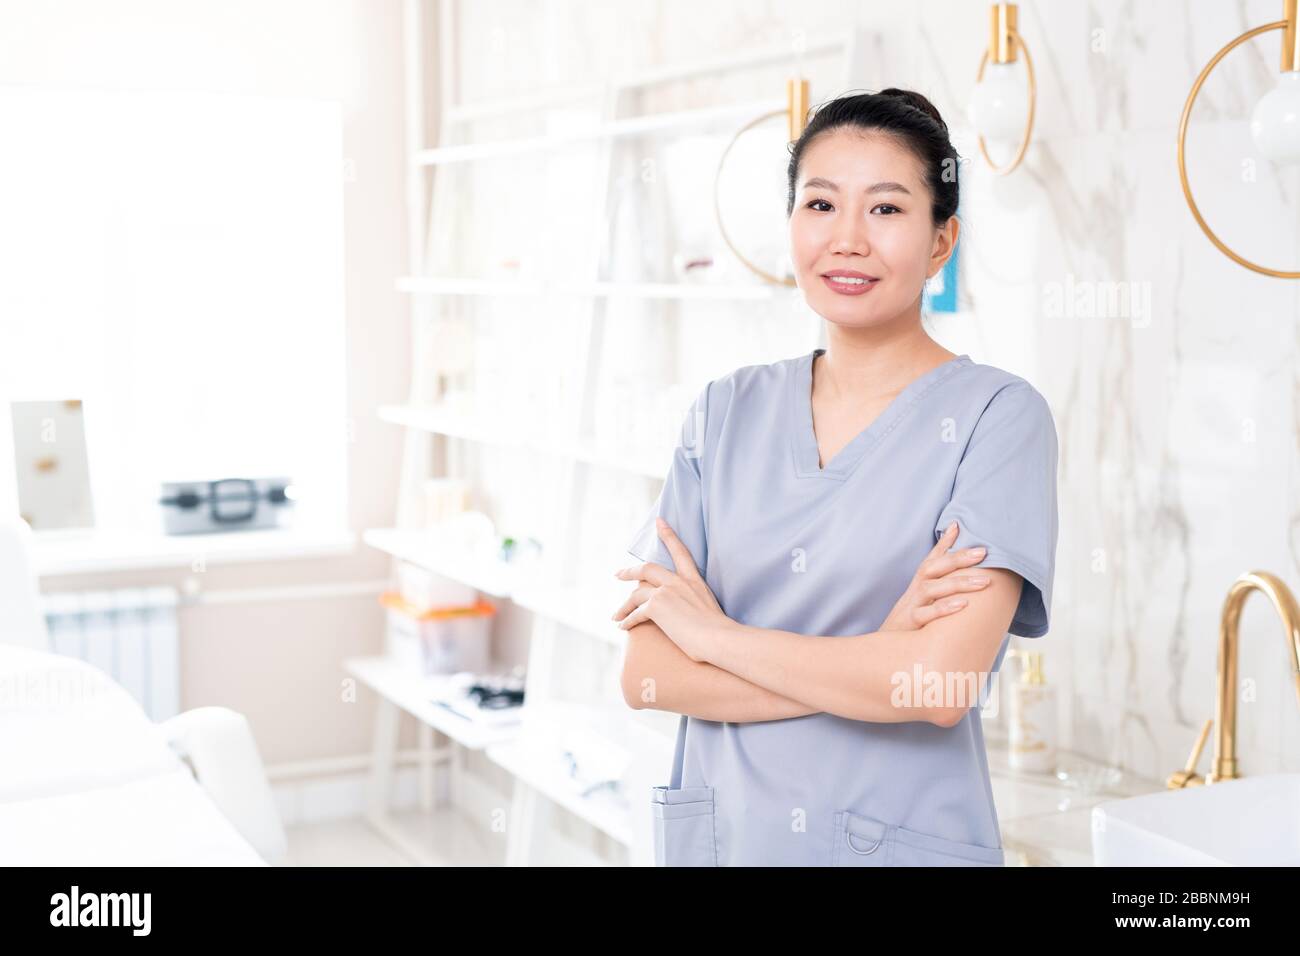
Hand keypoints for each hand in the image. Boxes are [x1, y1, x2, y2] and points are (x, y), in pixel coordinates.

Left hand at [611, 518, 731, 662]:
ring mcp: (666, 592)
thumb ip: (696, 603)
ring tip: (616, 615)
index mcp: (694, 580)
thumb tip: (690, 615)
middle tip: (619, 574)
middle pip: (648, 569)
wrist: (719, 638)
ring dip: (624, 606)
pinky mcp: (656, 606)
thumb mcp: (709, 607)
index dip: (669, 535)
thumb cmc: (720, 632)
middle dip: (630, 571)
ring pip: (636, 593)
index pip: (680, 552)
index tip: (659, 522)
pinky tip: (623, 627)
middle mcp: (678, 582)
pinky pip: (636, 613)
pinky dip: (627, 620)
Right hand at [879, 521, 990, 631]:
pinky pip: (926, 614)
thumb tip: (957, 575)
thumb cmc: (909, 627)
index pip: (931, 560)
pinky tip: (963, 605)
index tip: (958, 526)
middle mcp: (914, 592)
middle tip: (983, 552)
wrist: (881, 653)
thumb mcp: (921, 605)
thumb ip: (939, 590)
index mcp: (918, 586)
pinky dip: (943, 608)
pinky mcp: (909, 624)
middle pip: (933, 568)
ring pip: (931, 588)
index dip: (944, 543)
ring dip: (959, 583)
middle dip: (958, 558)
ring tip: (984, 581)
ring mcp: (910, 606)